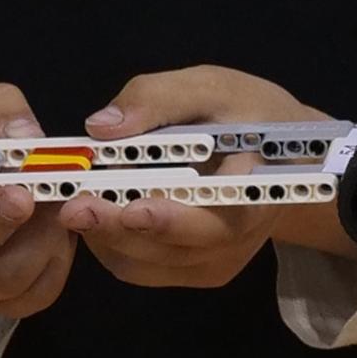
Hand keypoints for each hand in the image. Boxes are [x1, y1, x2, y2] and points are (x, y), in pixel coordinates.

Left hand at [65, 67, 353, 288]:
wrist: (283, 156)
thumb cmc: (247, 113)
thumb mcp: (210, 87)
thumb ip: (158, 99)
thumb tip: (101, 126)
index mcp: (255, 188)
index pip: (217, 217)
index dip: (171, 219)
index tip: (131, 208)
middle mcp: (238, 238)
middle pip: (173, 247)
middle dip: (119, 228)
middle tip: (73, 207)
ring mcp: (215, 261)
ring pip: (147, 262)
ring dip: (104, 235)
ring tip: (73, 201)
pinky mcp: (194, 271)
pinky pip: (139, 267)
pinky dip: (108, 243)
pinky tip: (94, 211)